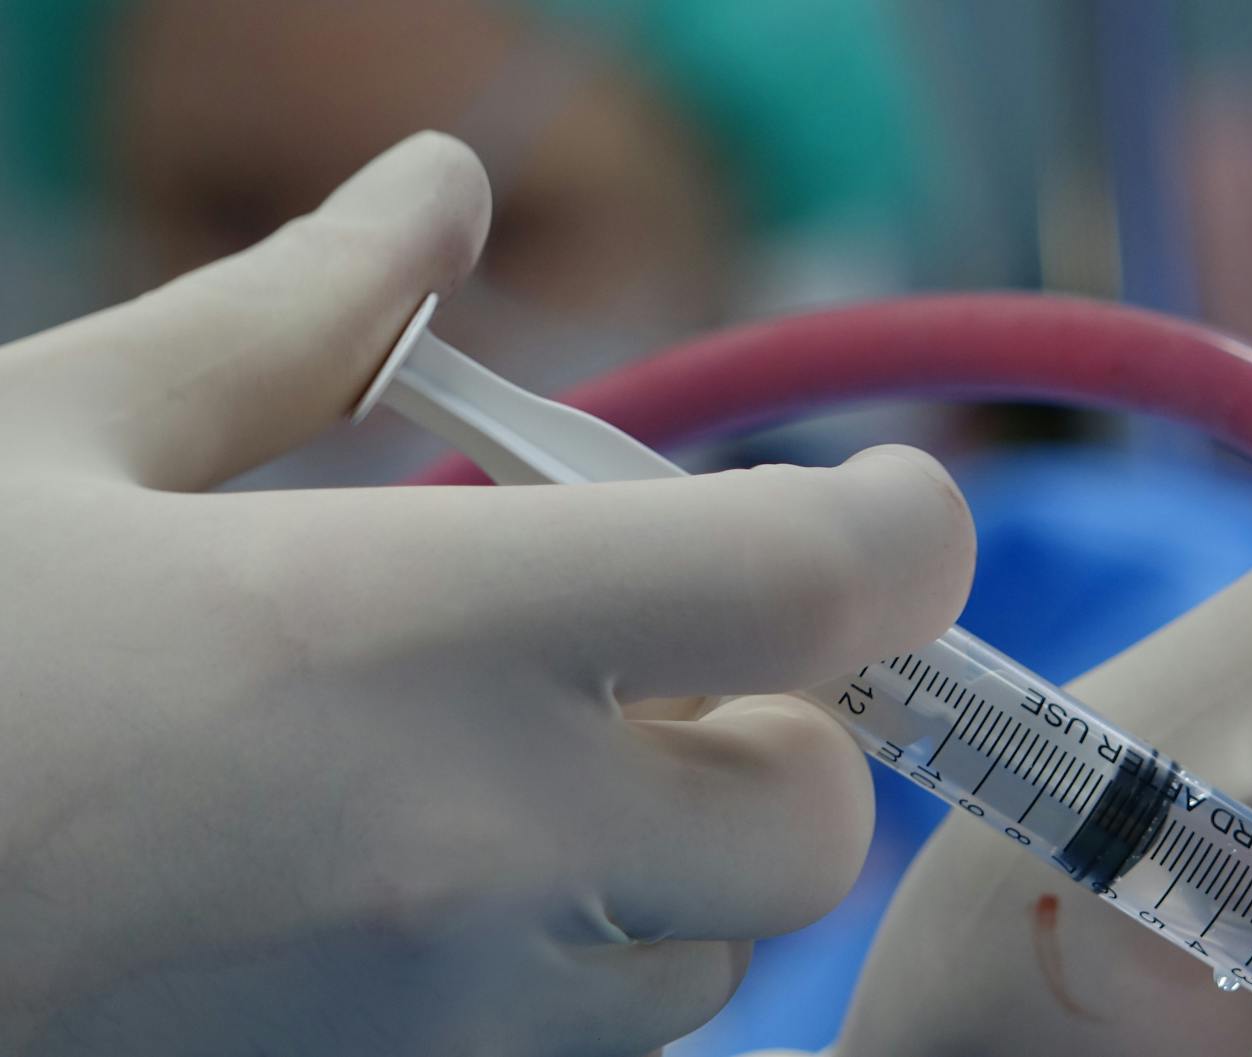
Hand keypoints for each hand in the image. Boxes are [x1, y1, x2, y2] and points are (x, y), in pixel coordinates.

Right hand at [0, 134, 973, 1054]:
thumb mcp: (62, 442)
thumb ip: (297, 316)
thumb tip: (436, 189)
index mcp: (401, 631)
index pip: (810, 589)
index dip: (903, 534)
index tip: (889, 505)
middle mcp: (467, 851)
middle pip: (814, 815)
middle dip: (782, 722)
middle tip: (653, 656)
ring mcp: (437, 1023)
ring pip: (714, 955)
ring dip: (678, 850)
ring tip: (511, 769)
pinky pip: (592, 1041)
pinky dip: (581, 957)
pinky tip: (432, 884)